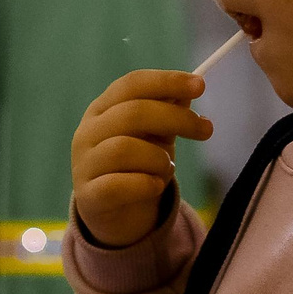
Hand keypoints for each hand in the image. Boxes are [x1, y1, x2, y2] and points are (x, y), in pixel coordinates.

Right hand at [70, 68, 209, 249]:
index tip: (200, 85)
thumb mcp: (155, 134)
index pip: (132, 84)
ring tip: (167, 168)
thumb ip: (169, 109)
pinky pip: (117, 186)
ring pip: (124, 149)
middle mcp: (88, 131)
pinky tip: (155, 186)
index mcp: (103, 108)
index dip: (167, 81)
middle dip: (176, 118)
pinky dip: (144, 184)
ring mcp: (85, 163)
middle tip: (207, 129)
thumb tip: (192, 87)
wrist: (115, 212)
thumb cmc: (137, 164)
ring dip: (158, 158)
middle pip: (132, 113)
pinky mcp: (89, 196)